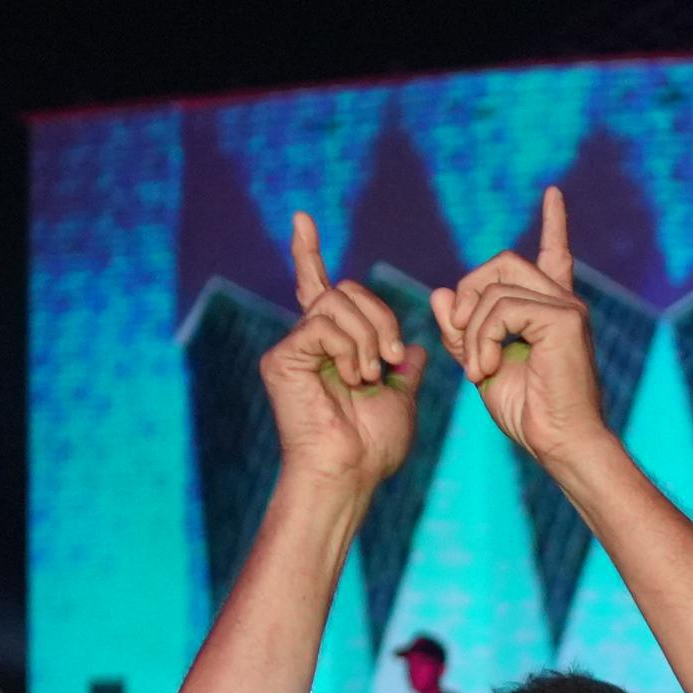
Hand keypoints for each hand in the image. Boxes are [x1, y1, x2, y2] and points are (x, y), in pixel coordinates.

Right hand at [259, 209, 425, 495]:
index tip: (302, 219)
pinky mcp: (281, 357)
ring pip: (337, 302)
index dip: (307, 254)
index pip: (319, 289)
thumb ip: (403, 368)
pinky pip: (323, 324)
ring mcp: (292, 347)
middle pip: (345, 290)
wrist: (350, 474)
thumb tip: (411, 346)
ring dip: (367, 336)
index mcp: (331, 347)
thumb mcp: (400, 398)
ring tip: (369, 375)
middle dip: (378, 316)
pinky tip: (353, 378)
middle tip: (390, 357)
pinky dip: (349, 348)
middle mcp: (306, 341)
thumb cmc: (372, 446)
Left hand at [428, 187, 606, 464]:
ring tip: (476, 370)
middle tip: (460, 339)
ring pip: (495, 287)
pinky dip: (483, 338)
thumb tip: (441, 293)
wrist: (559, 443)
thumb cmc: (529, 412)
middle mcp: (564, 302)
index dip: (554, 223)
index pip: (554, 254)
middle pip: (501, 263)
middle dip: (467, 294)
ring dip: (471, 330)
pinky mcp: (564, 319)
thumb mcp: (482, 363)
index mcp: (551, 310)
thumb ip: (462, 330)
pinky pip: (502, 308)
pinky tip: (487, 368)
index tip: (552, 193)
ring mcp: (567, 307)